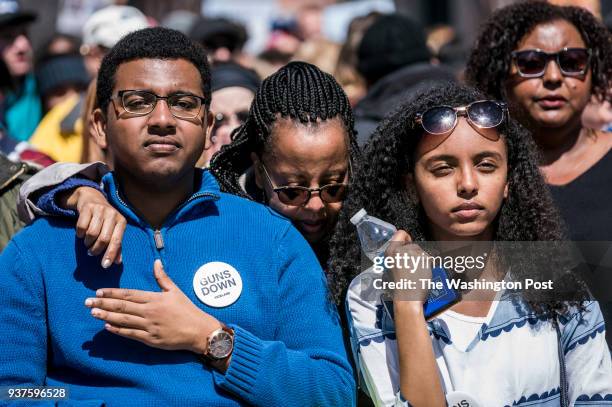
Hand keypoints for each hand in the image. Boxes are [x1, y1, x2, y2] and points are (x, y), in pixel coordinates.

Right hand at [60, 186, 125, 267]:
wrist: (92, 198)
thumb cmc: (105, 220)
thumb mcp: (113, 230)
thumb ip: (116, 246)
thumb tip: (117, 262)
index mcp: (121, 222)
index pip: (117, 241)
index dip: (111, 254)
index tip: (105, 265)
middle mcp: (113, 214)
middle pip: (104, 239)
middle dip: (96, 249)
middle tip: (91, 253)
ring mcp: (100, 210)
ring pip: (92, 233)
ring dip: (87, 242)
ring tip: (87, 242)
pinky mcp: (88, 207)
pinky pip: (81, 226)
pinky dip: (80, 234)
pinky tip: (81, 234)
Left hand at [85, 260, 221, 355]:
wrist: (198, 330)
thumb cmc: (187, 309)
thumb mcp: (175, 291)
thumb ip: (163, 277)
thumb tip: (156, 262)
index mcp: (154, 298)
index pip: (129, 294)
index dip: (112, 293)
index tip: (98, 292)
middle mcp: (149, 311)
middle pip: (122, 307)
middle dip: (103, 304)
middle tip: (87, 302)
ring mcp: (149, 326)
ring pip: (123, 320)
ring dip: (106, 316)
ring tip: (93, 313)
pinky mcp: (151, 339)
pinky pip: (131, 334)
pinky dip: (118, 330)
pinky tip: (107, 327)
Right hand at [384, 230, 431, 305]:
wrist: (407, 297)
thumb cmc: (398, 287)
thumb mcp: (390, 268)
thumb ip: (396, 257)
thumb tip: (404, 251)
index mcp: (390, 251)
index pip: (400, 233)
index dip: (406, 238)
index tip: (408, 245)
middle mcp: (401, 249)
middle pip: (413, 244)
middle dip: (415, 253)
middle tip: (412, 266)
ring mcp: (413, 253)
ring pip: (421, 251)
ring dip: (421, 260)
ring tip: (417, 272)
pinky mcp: (424, 258)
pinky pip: (428, 258)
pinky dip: (427, 265)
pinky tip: (422, 273)